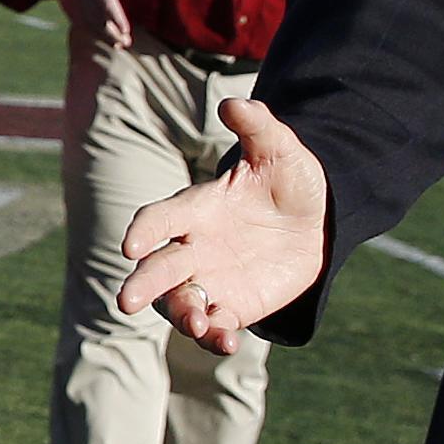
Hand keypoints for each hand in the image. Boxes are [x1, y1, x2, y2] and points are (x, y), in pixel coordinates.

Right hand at [43, 0, 148, 51]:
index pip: (106, 2)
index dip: (116, 17)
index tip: (126, 29)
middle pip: (97, 17)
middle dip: (111, 32)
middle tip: (127, 42)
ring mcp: (74, 2)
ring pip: (89, 24)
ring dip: (104, 36)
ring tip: (119, 45)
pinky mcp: (69, 9)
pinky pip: (81, 24)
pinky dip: (93, 34)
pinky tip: (107, 40)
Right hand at [114, 97, 329, 356]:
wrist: (317, 223)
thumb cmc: (290, 180)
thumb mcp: (281, 149)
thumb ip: (258, 126)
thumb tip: (235, 102)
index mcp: (197, 208)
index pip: (159, 218)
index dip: (143, 229)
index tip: (131, 245)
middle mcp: (194, 247)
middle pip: (158, 268)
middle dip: (142, 285)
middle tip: (126, 303)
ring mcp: (210, 279)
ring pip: (181, 302)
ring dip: (182, 315)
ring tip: (196, 325)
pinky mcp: (232, 305)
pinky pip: (215, 325)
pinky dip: (215, 336)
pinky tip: (227, 341)